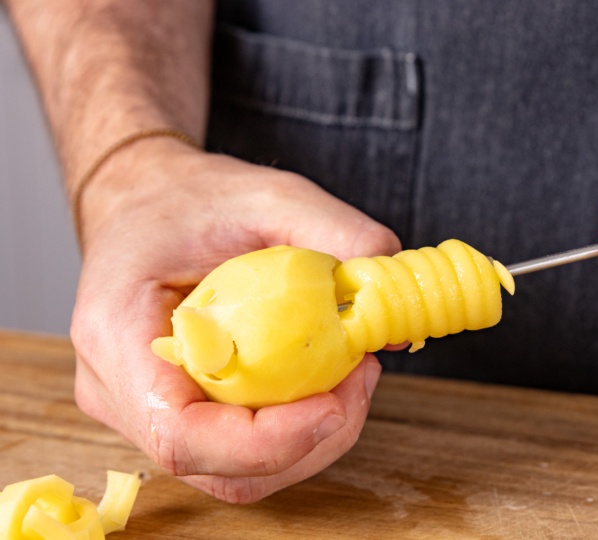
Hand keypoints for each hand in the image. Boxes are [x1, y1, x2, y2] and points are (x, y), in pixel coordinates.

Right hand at [70, 137, 400, 502]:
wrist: (147, 202)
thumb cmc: (192, 198)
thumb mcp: (271, 195)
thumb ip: (339, 237)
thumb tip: (393, 319)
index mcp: (115, 333)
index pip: (179, 434)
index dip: (264, 442)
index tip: (334, 405)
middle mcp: (117, 389)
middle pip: (217, 467)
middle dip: (307, 441)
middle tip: (362, 374)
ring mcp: (142, 410)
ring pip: (234, 472)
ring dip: (309, 441)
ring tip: (349, 374)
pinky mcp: (175, 413)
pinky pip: (239, 450)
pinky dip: (294, 430)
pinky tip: (325, 381)